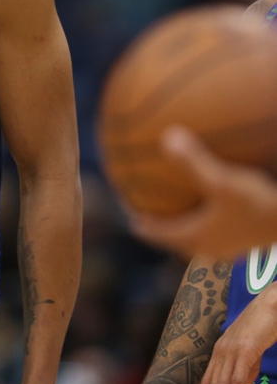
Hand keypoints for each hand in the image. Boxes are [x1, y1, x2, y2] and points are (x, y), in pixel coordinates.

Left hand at [129, 126, 276, 257]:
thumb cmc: (263, 211)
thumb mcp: (226, 183)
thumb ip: (195, 162)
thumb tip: (168, 135)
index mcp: (193, 239)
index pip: (149, 230)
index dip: (133, 213)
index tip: (121, 194)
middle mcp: (208, 248)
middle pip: (170, 233)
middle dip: (156, 213)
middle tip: (144, 193)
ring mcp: (228, 248)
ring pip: (195, 231)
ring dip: (184, 213)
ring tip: (179, 192)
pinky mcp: (248, 242)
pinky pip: (220, 224)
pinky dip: (211, 208)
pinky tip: (222, 187)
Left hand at [201, 285, 276, 383]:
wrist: (267, 306)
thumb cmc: (260, 326)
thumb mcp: (249, 348)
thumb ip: (247, 366)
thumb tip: (244, 383)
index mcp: (219, 350)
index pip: (207, 378)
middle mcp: (221, 351)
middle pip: (212, 382)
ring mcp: (231, 350)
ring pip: (222, 382)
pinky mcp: (244, 350)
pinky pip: (237, 377)